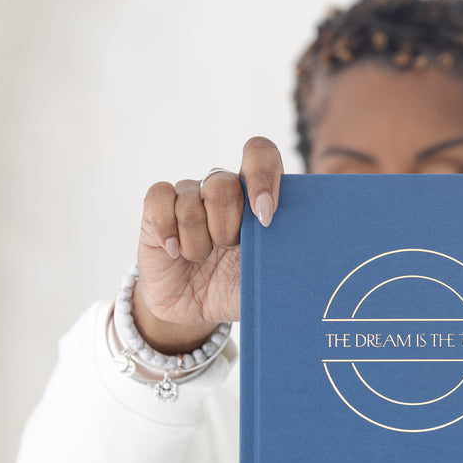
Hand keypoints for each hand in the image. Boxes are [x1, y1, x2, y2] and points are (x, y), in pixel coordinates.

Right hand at [131, 136, 283, 353]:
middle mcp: (222, 188)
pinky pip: (158, 197)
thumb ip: (283, 259)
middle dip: (225, 228)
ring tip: (201, 259)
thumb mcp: (266, 281)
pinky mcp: (158, 207)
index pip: (259, 154)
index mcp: (254, 195)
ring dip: (197, 243)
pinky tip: (174, 253)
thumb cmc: (236, 289)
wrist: (195, 309)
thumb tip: (305, 253)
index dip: (261, 176)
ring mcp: (189, 195)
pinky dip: (167, 230)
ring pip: (189, 202)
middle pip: (221, 184)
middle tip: (227, 250)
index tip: (264, 216)